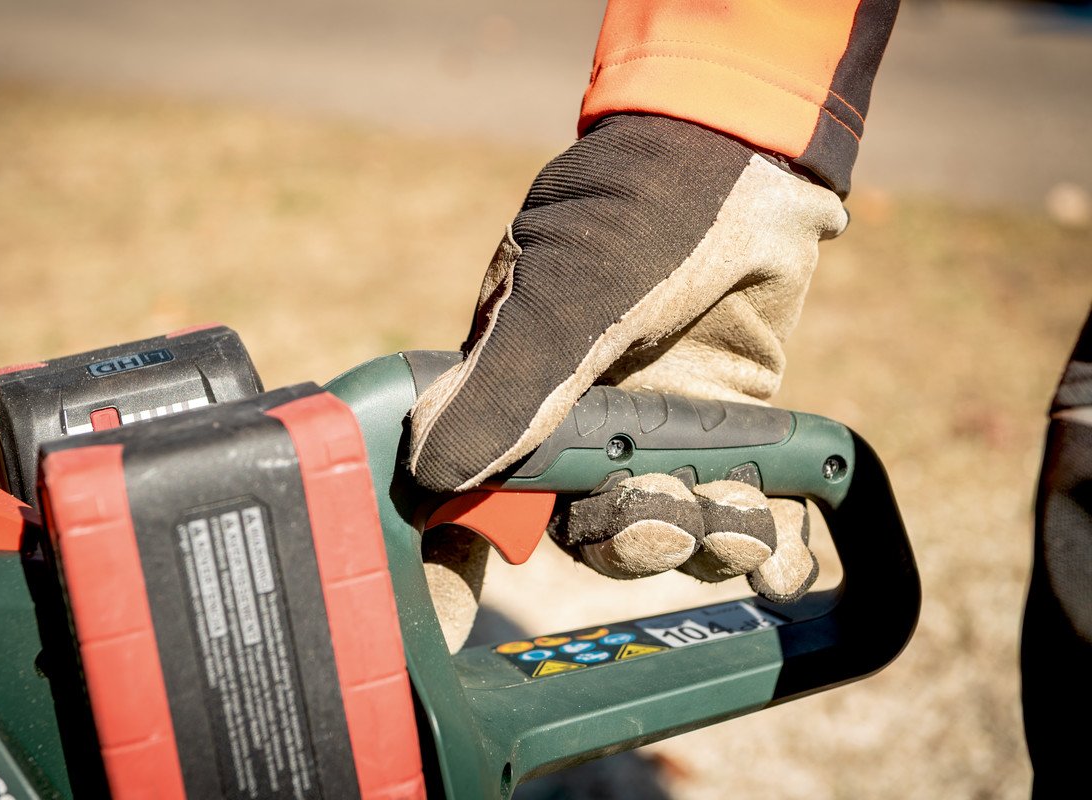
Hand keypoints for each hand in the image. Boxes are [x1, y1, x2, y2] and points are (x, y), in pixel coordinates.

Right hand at [411, 114, 846, 649]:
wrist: (740, 161)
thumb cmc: (634, 214)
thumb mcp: (563, 297)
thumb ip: (508, 386)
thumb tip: (430, 469)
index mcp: (516, 391)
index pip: (488, 490)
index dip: (495, 542)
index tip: (506, 578)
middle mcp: (579, 422)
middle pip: (589, 526)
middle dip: (631, 537)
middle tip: (667, 521)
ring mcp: (655, 427)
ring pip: (668, 524)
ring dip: (702, 538)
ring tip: (736, 521)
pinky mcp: (727, 428)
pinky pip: (736, 503)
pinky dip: (762, 541)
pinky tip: (783, 563)